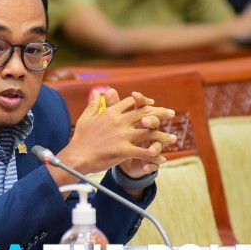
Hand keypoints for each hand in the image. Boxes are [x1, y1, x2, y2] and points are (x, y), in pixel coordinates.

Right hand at [53, 88, 174, 185]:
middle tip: (171, 113)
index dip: (144, 101)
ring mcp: (122, 136)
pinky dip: (155, 155)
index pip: (132, 102)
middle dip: (161, 113)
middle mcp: (119, 121)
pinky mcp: (124, 150)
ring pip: (149, 133)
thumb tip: (95, 91)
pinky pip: (144, 152)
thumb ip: (93, 104)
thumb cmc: (81, 138)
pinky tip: (163, 158)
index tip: (152, 104)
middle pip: (145, 113)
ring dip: (163, 136)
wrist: (77, 156)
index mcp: (111, 112)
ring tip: (173, 139)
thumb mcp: (86, 117)